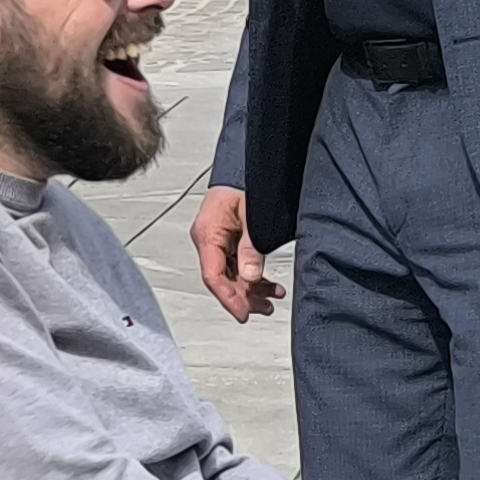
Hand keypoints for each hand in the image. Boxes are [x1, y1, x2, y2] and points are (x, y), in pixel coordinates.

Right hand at [191, 185, 282, 319]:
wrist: (244, 166)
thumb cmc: (244, 182)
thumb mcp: (251, 216)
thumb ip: (250, 247)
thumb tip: (249, 276)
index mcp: (207, 233)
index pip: (213, 276)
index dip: (229, 298)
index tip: (243, 313)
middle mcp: (208, 240)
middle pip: (222, 280)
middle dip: (244, 297)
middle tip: (264, 308)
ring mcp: (216, 242)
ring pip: (231, 276)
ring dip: (251, 289)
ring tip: (272, 298)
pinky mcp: (227, 241)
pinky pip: (236, 266)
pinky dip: (252, 277)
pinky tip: (268, 285)